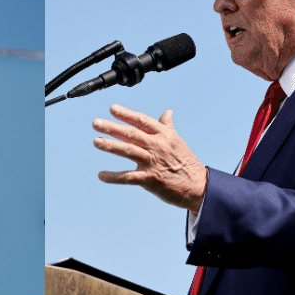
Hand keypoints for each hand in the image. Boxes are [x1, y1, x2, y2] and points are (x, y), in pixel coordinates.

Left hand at [93, 104, 207, 211]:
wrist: (199, 186)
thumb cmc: (186, 162)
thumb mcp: (177, 141)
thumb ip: (167, 126)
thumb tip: (167, 112)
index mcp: (164, 135)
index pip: (142, 121)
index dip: (127, 114)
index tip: (112, 108)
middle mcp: (158, 146)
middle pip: (132, 134)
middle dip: (112, 127)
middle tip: (95, 123)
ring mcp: (154, 162)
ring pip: (129, 151)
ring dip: (111, 146)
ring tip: (96, 142)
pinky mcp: (151, 180)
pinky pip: (129, 177)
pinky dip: (114, 177)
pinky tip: (101, 175)